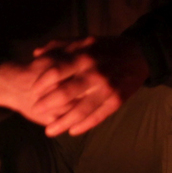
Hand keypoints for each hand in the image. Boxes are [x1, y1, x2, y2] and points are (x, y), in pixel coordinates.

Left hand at [9, 36, 150, 136]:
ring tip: (49, 131)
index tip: (32, 90)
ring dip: (63, 122)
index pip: (56, 71)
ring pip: (81, 110)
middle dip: (47, 104)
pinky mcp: (118, 100)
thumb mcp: (83, 40)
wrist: (139, 54)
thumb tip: (36, 54)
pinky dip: (85, 125)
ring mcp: (107, 88)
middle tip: (35, 110)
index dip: (42, 82)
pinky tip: (72, 131)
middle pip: (65, 93)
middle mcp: (94, 73)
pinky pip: (98, 116)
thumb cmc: (105, 48)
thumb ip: (59, 46)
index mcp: (83, 56)